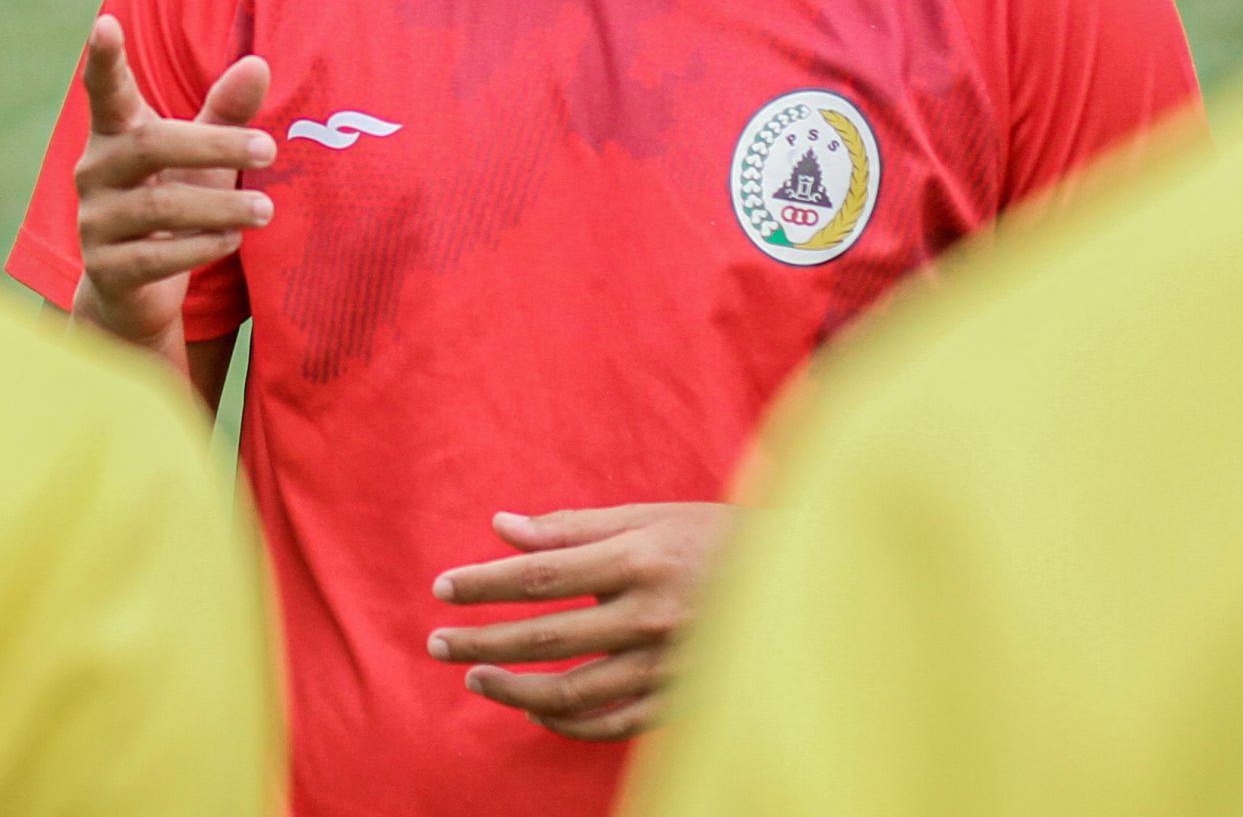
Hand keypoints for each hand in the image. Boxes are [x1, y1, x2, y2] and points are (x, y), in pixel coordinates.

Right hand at [67, 16, 274, 369]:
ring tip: (266, 210)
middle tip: (270, 148)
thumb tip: (259, 63)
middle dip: (213, 145)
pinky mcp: (106, 268)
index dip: (104, 59)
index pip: (105, 90)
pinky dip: (198, 248)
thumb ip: (225, 113)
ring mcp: (95, 221)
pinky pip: (153, 257)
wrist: (134, 290)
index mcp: (115, 133)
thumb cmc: (172, 201)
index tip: (105, 23)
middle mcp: (95, 171)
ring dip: (218, 206)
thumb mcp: (202, 157)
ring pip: (157, 206)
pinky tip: (230, 241)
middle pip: (150, 145)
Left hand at [425, 503, 740, 742]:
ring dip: (513, 689)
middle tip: (438, 642)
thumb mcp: (648, 517)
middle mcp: (650, 615)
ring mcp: (667, 664)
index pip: (540, 574)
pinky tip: (536, 713)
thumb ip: (573, 527)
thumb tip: (501, 527)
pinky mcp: (682, 699)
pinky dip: (568, 725)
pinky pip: (613, 726)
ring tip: (475, 678)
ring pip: (573, 693)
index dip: (484, 583)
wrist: (804, 584)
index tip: (442, 589)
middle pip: (545, 637)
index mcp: (638, 559)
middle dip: (481, 641)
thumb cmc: (714, 538)